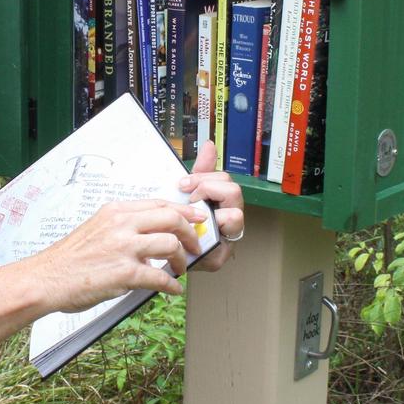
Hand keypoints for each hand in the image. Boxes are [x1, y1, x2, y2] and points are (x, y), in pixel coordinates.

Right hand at [26, 199, 208, 312]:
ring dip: (182, 259)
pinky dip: (172, 285)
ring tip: (180, 269)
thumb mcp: (96, 228)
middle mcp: (121, 224)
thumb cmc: (68, 259)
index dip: (183, 211)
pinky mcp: (124, 273)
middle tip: (194, 245)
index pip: (159, 203)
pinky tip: (172, 290)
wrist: (46, 279)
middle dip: (190, 232)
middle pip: (171, 218)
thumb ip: (122, 227)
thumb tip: (150, 234)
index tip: (196, 217)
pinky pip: (160, 277)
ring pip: (170, 243)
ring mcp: (123, 247)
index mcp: (115, 211)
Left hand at [177, 140, 244, 271]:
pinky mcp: (219, 258)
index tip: (183, 184)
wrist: (168, 251)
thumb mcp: (189, 193)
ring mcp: (228, 239)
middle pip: (234, 191)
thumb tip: (210, 145)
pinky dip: (203, 240)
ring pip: (235, 215)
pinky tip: (190, 236)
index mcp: (224, 201)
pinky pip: (219, 247)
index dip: (204, 178)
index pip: (225, 179)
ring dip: (211, 214)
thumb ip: (201, 171)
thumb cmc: (183, 221)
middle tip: (189, 199)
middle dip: (208, 191)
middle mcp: (232, 218)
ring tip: (191, 218)